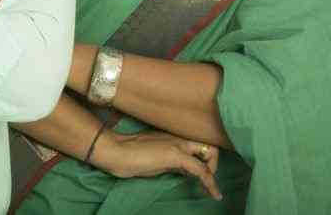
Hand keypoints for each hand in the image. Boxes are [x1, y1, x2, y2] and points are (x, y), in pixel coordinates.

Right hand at [90, 130, 222, 200]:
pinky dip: (211, 182)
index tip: (203, 172)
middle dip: (213, 162)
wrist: (116, 151)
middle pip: (209, 144)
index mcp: (173, 137)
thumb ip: (170, 160)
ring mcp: (178, 144)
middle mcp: (179, 137)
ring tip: (212, 188)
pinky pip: (202, 169)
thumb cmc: (128, 155)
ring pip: (210, 152)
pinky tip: (214, 194)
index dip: (205, 157)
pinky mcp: (176, 155)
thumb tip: (182, 169)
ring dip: (214, 171)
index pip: (198, 143)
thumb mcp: (154, 158)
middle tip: (208, 178)